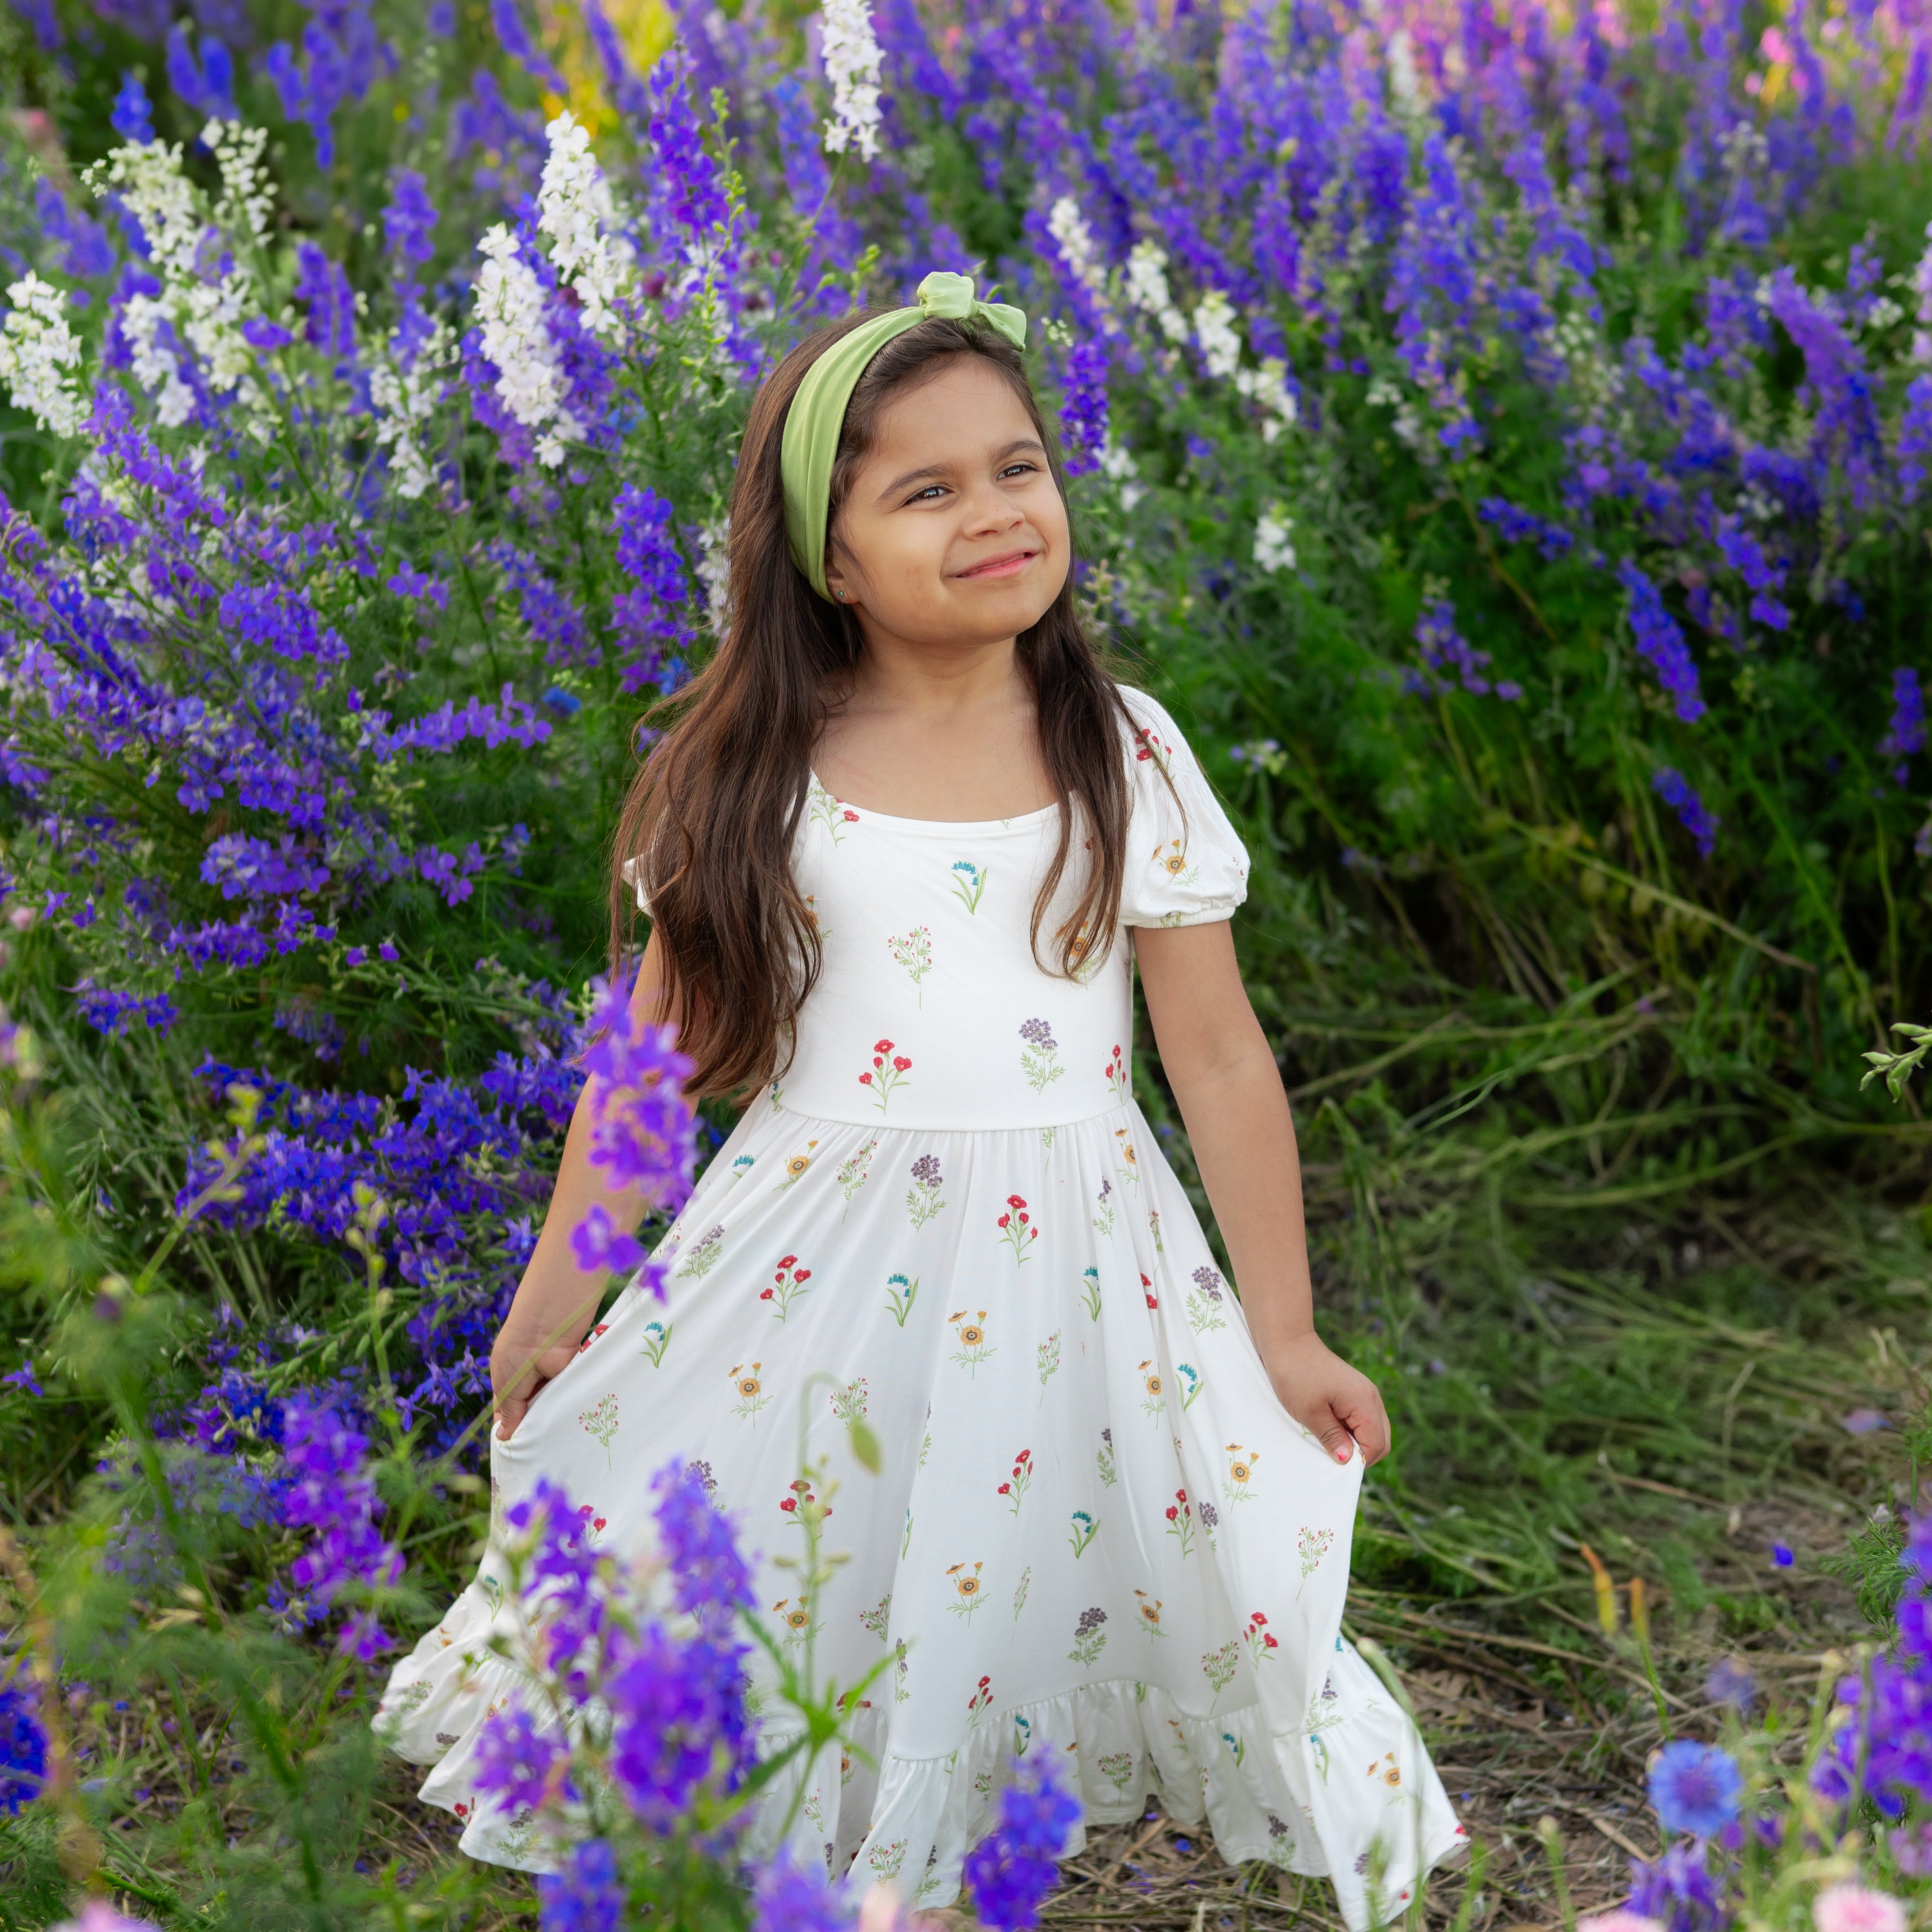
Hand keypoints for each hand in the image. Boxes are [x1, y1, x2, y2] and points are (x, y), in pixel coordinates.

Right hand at [492, 1337, 577, 1439]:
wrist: (545, 1329)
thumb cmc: (517, 1354)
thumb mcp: (506, 1387)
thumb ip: (509, 1412)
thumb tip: (502, 1436)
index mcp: (507, 1381)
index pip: (506, 1411)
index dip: (507, 1427)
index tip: (511, 1447)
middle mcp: (527, 1382)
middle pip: (528, 1413)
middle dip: (529, 1427)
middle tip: (532, 1452)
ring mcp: (548, 1381)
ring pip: (547, 1409)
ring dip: (547, 1420)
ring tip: (547, 1442)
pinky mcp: (567, 1379)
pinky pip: (564, 1400)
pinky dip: (562, 1410)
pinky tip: (563, 1426)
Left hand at [1263, 1330, 1390, 1466]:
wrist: (1287, 1341)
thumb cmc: (1295, 1375)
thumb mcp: (1310, 1412)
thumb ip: (1332, 1437)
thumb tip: (1347, 1461)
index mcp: (1365, 1403)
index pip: (1377, 1445)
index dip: (1359, 1460)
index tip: (1335, 1460)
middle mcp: (1371, 1397)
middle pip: (1380, 1439)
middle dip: (1360, 1452)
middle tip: (1332, 1453)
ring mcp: (1364, 1392)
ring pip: (1372, 1429)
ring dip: (1354, 1440)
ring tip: (1328, 1439)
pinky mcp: (1354, 1390)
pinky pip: (1361, 1418)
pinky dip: (1349, 1428)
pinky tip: (1328, 1426)